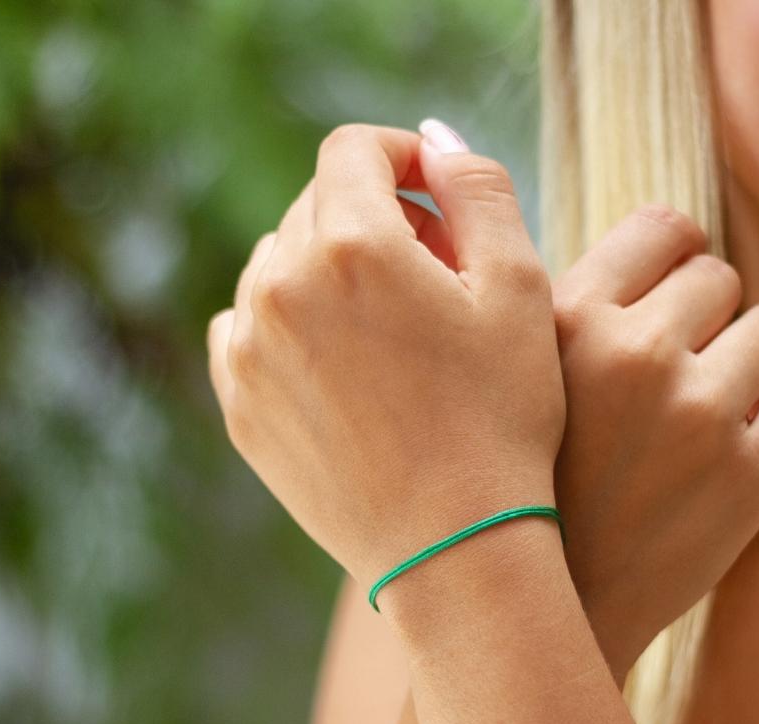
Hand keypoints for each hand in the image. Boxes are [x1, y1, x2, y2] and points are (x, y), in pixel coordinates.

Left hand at [206, 123, 565, 595]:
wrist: (454, 547)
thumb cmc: (501, 419)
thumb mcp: (521, 290)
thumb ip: (478, 189)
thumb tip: (433, 141)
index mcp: (352, 245)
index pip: (355, 150)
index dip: (402, 158)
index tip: (435, 195)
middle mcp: (280, 286)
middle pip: (315, 207)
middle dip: (374, 219)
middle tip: (430, 271)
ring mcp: (247, 350)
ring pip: (279, 266)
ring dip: (330, 271)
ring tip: (391, 327)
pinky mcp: (237, 404)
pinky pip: (248, 329)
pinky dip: (290, 324)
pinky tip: (344, 364)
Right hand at [550, 205, 758, 686]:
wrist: (556, 604)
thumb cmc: (535, 483)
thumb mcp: (521, 379)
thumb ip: (575, 305)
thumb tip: (644, 237)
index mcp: (569, 320)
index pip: (666, 229)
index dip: (671, 264)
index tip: (661, 304)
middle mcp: (636, 356)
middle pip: (721, 277)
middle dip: (704, 319)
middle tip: (673, 373)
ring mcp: (700, 416)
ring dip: (750, 360)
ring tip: (707, 408)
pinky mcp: (752, 475)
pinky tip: (753, 431)